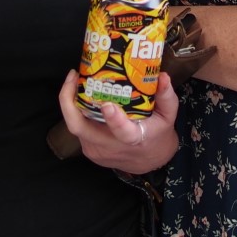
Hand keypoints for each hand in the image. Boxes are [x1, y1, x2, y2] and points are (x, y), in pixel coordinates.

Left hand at [54, 71, 177, 173]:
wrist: (148, 161)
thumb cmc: (158, 134)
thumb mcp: (168, 116)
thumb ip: (166, 97)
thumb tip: (163, 76)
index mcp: (134, 139)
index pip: (123, 133)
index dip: (114, 121)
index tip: (108, 105)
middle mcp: (110, 147)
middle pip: (80, 128)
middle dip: (69, 101)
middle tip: (74, 76)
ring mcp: (96, 150)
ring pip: (75, 125)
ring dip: (70, 102)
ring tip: (76, 79)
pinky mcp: (89, 149)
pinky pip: (78, 127)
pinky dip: (76, 110)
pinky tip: (80, 94)